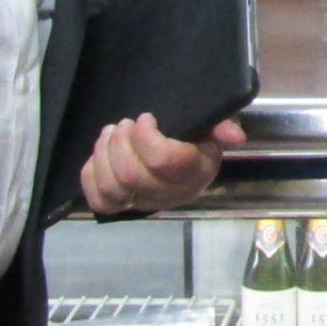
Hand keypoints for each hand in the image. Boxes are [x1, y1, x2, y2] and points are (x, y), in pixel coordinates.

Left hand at [80, 113, 245, 216]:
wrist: (184, 151)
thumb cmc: (196, 133)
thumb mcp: (212, 121)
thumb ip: (222, 124)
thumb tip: (235, 136)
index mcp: (197, 171)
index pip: (164, 161)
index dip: (146, 137)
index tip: (146, 118)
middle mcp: (172, 193)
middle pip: (133, 175)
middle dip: (121, 143)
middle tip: (124, 124)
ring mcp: (146, 203)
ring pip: (113, 188)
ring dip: (103, 155)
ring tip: (110, 133)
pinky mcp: (124, 207)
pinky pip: (100, 202)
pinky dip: (91, 177)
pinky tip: (98, 156)